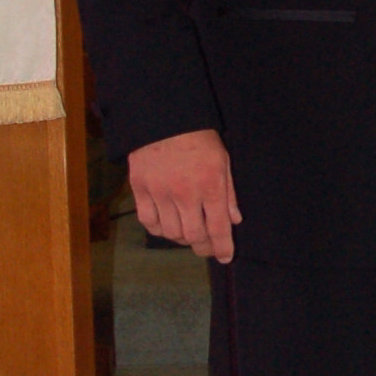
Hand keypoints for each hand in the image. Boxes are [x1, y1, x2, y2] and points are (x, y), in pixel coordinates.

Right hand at [130, 127, 240, 260]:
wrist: (162, 118)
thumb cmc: (198, 138)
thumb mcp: (222, 160)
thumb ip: (228, 193)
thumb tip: (234, 220)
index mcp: (210, 185)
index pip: (218, 228)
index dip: (222, 247)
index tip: (225, 257)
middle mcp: (185, 193)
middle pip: (193, 236)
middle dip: (203, 246)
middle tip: (206, 246)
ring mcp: (160, 192)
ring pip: (171, 232)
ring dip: (180, 238)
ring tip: (187, 231)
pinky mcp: (140, 189)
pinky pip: (148, 222)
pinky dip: (158, 228)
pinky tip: (165, 224)